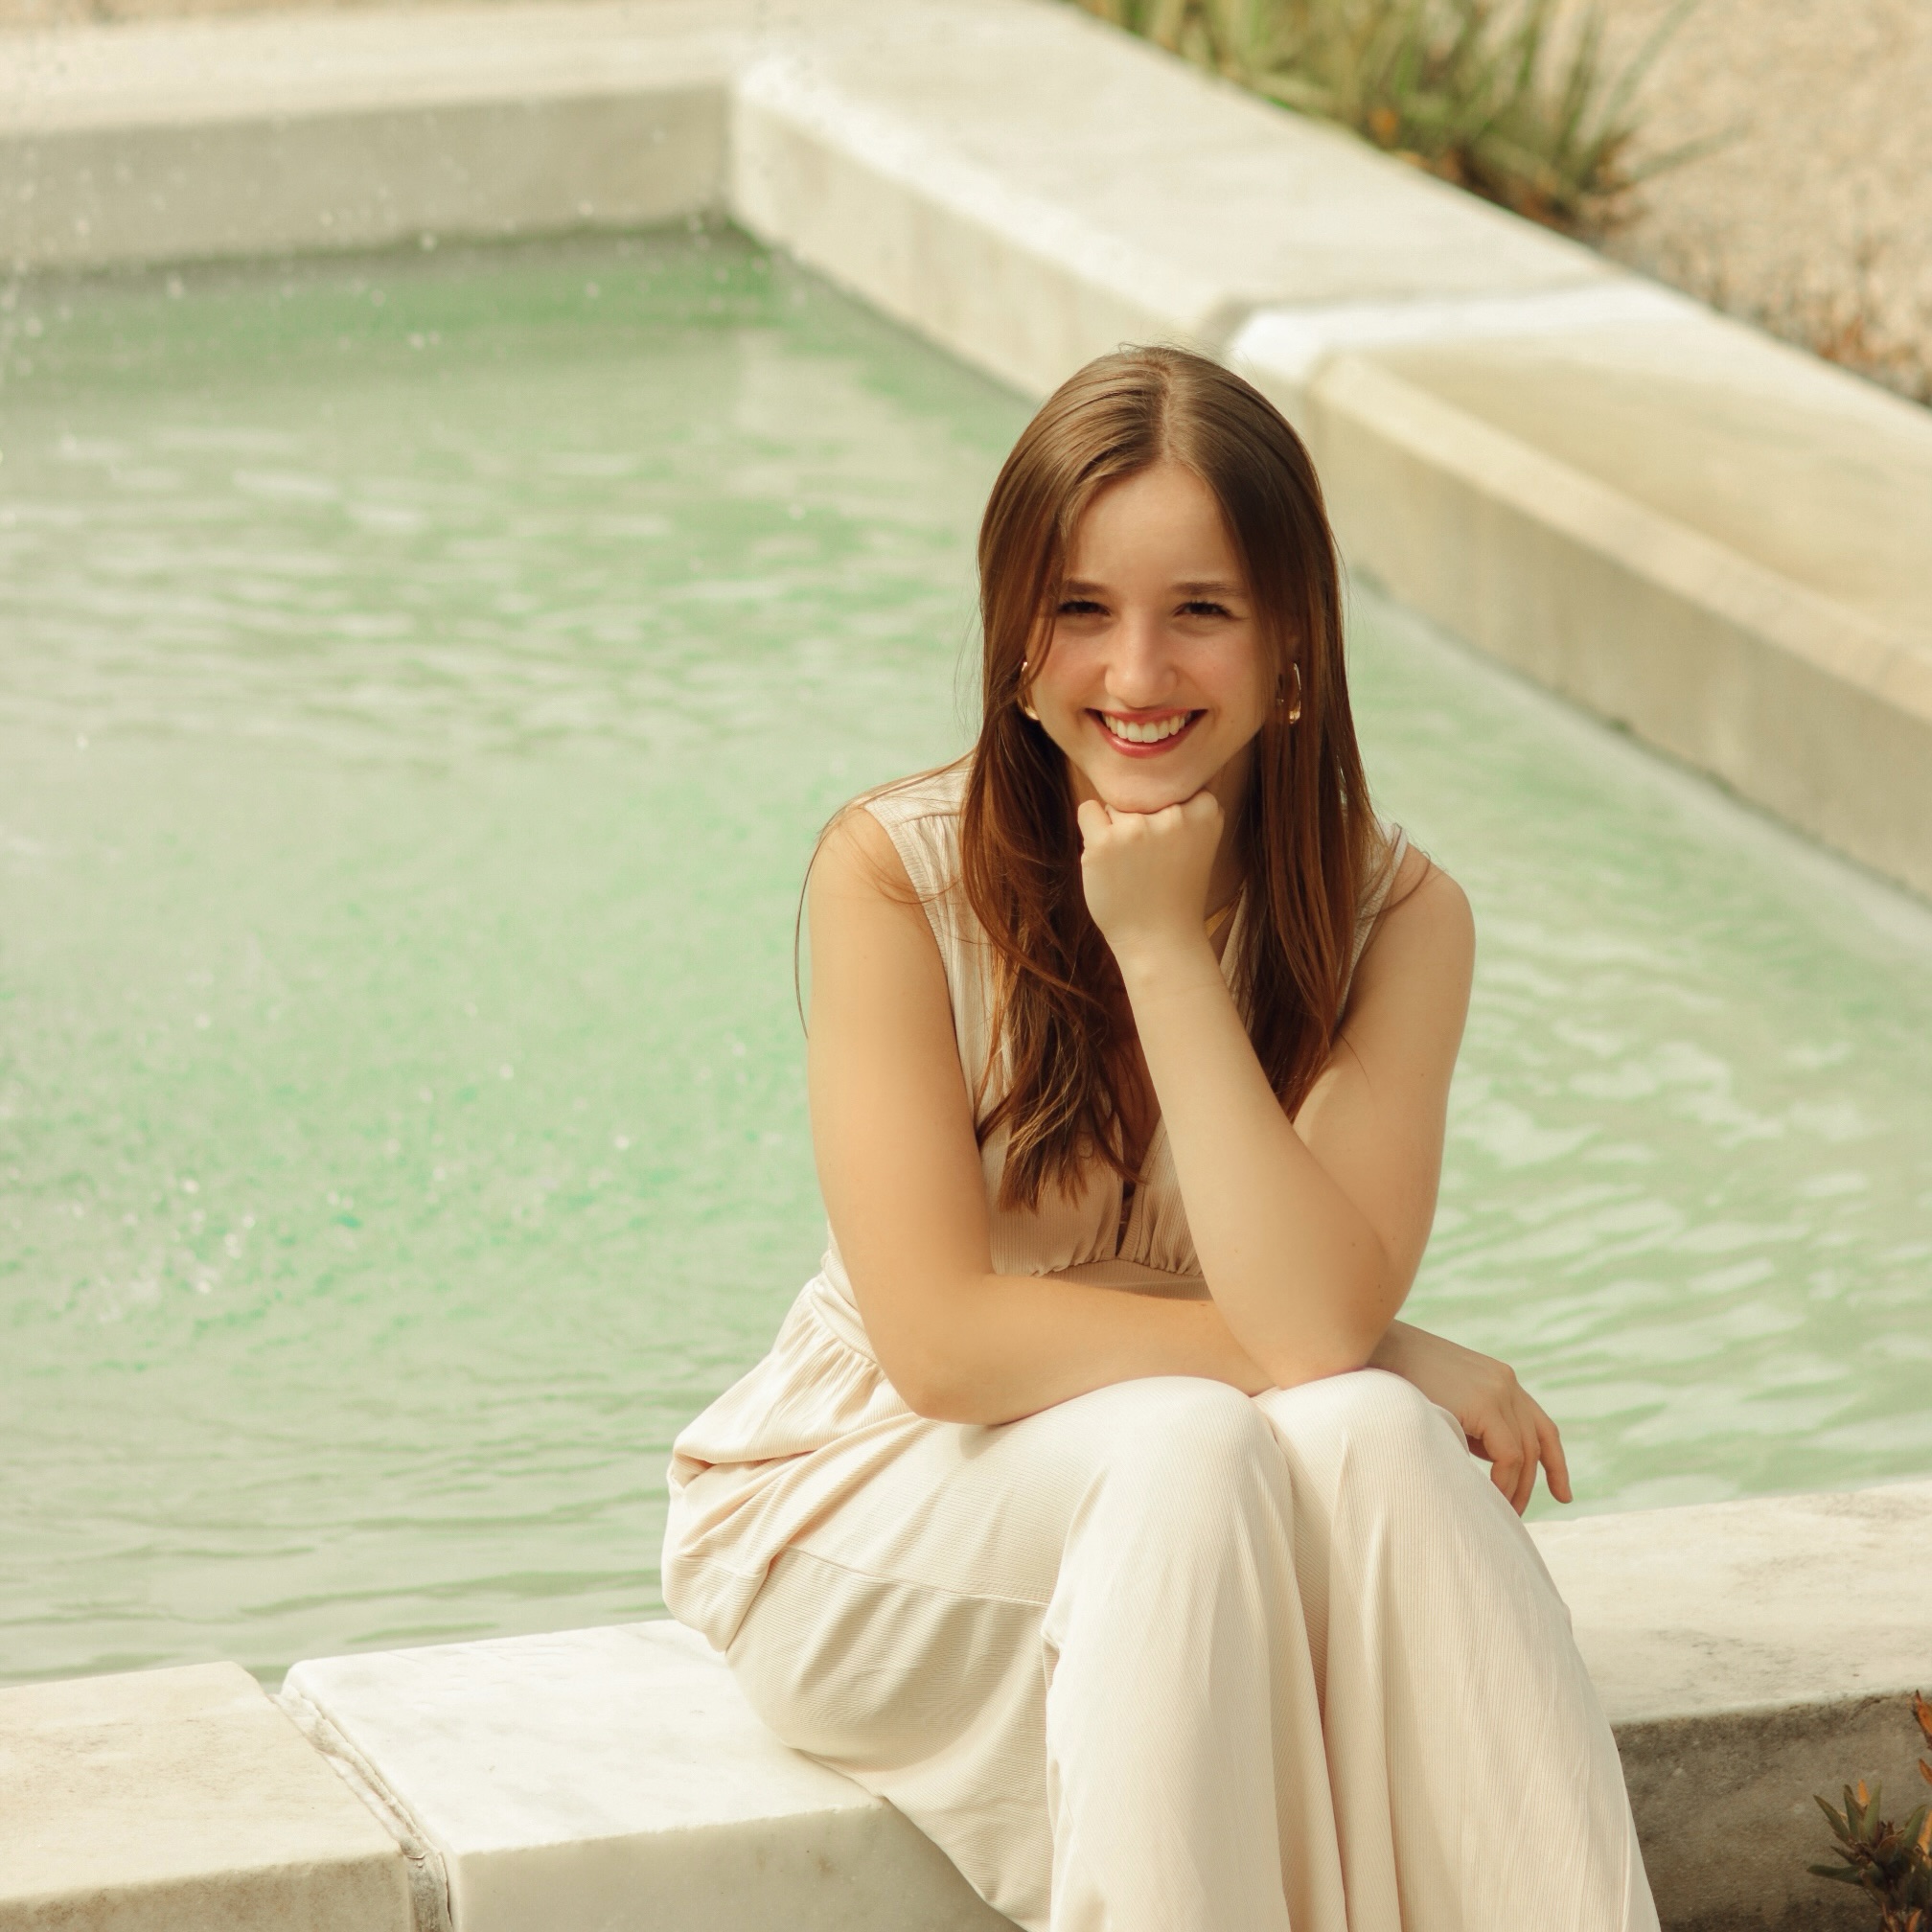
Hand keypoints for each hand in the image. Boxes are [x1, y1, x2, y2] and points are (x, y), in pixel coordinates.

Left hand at [1075, 791, 1222, 971]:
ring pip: (1116, 803)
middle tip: (1152, 861)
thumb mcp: (1198, 840)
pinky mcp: (1105, 842)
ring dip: (1117, 827)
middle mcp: (1174, 815)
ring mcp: (1138, 828)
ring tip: (1132, 865)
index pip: (1174, 782)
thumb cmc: (1175, 891)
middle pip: (1143, 792)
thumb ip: (1187, 807)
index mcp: (1207, 811)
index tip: (1174, 844)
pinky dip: (1093, 829)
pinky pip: (1089, 810)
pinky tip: (1109, 859)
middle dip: (1142, 817)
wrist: (1160, 940)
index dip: (1167, 810)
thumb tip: (1152, 763)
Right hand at [1371, 1321, 1570, 1512]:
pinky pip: (1511, 1454)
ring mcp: (1498, 1390)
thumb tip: (1489, 1458)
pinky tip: (1493, 1498)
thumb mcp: (1444, 1399)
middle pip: (1539, 1440)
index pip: (1539, 1423)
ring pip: (1526, 1452)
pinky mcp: (1485, 1403)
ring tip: (1502, 1513)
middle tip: (1519, 1513)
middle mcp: (1505, 1381)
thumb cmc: (1395, 1378)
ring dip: (1517, 1488)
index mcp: (1497, 1378)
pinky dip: (1506, 1481)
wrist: (1371, 1350)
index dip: (1555, 1461)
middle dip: (1535, 1482)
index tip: (1562, 1494)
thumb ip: (1472, 1422)